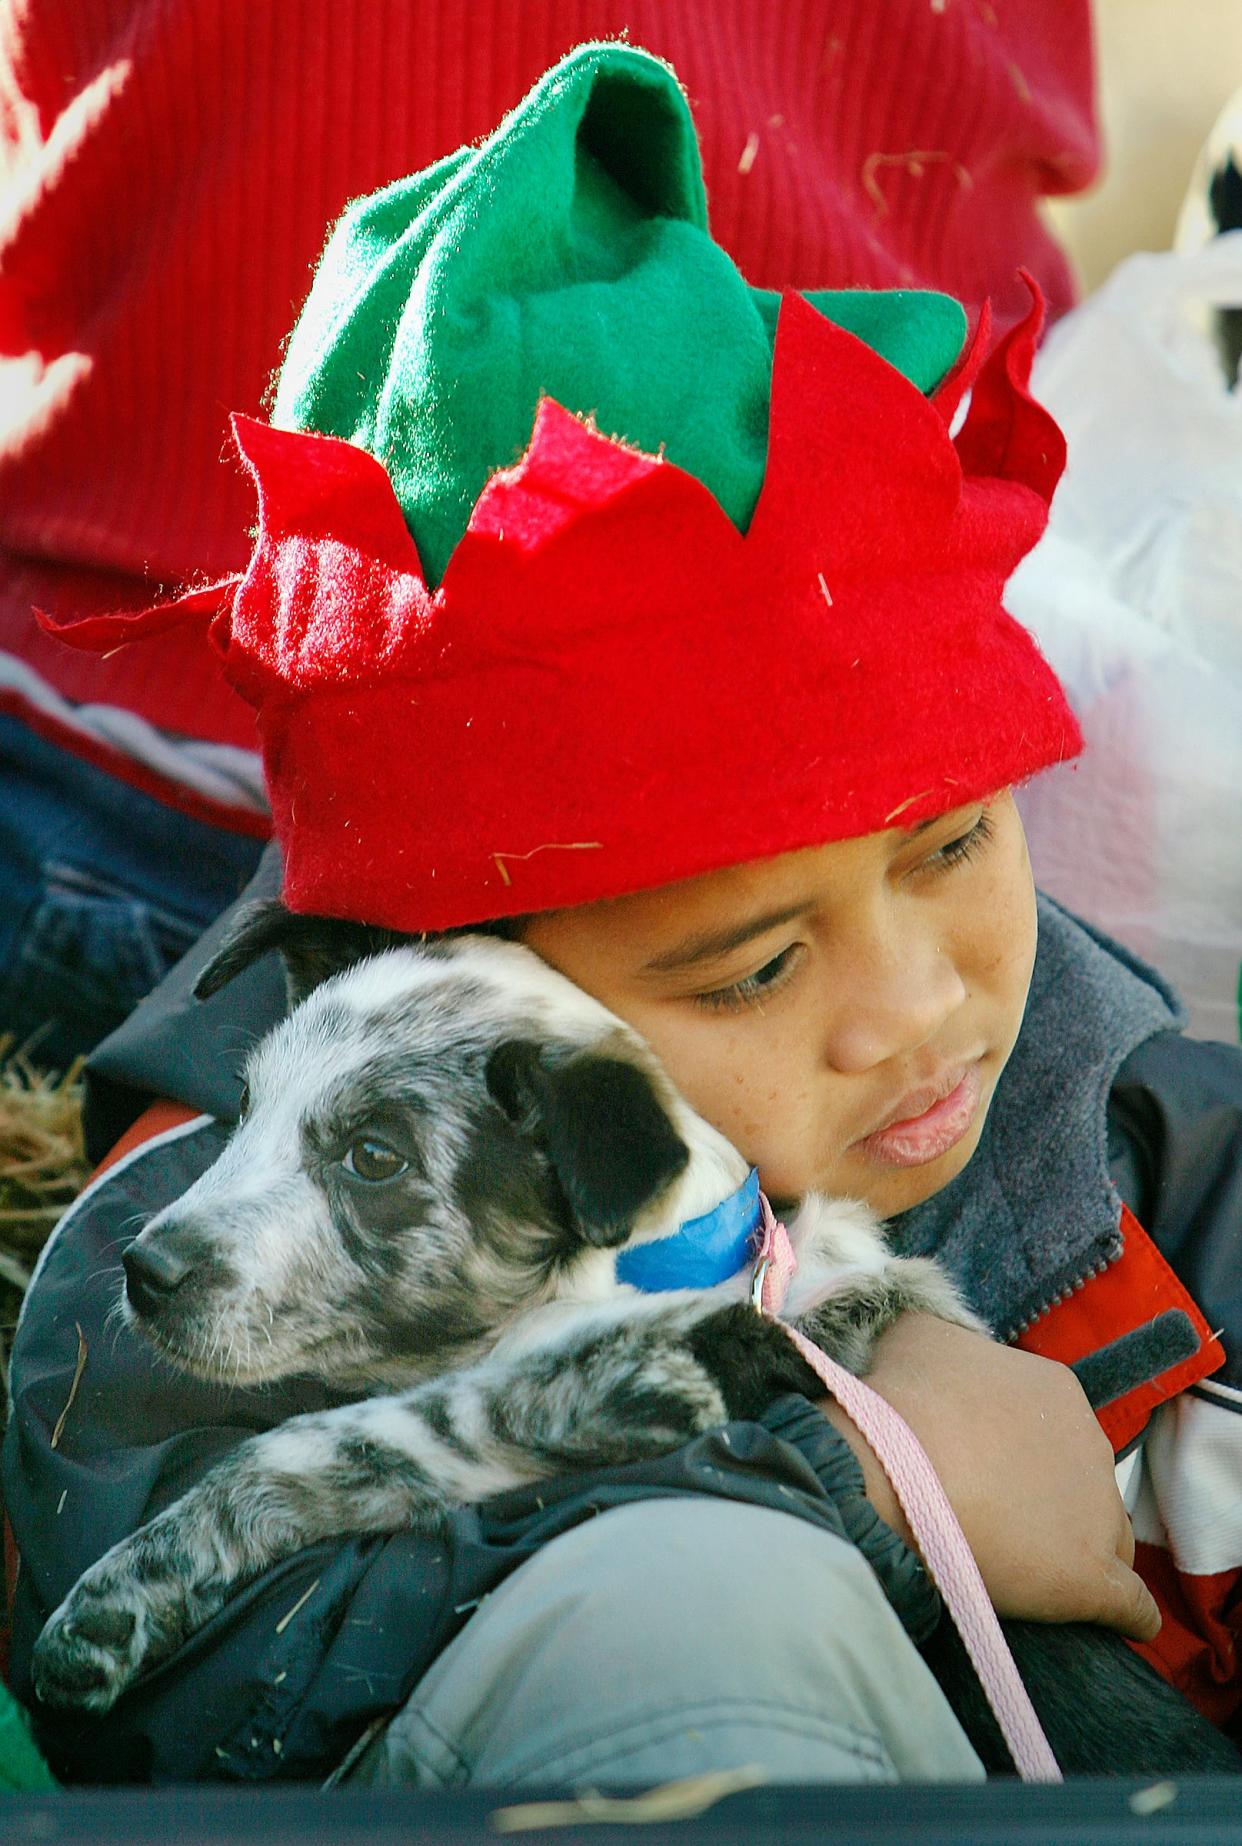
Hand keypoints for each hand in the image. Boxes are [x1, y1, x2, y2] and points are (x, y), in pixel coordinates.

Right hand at [819, 1312, 1160, 1641]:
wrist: (889, 1467)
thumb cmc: (900, 1402)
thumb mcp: (917, 1337)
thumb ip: (946, 1341)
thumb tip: (944, 1354)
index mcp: (1056, 1392)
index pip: (1057, 1433)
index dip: (1021, 1458)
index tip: (984, 1474)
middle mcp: (1092, 1445)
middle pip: (1083, 1484)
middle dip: (1049, 1502)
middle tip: (993, 1520)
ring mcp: (1098, 1513)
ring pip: (1109, 1540)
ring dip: (1077, 1553)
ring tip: (1031, 1576)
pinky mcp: (1093, 1579)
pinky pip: (1131, 1605)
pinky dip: (1125, 1614)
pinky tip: (1114, 1626)